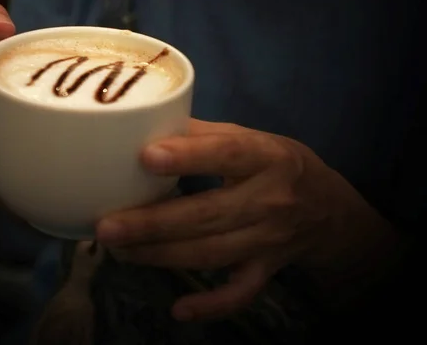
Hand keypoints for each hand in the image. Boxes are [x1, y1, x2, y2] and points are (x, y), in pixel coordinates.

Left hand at [96, 119, 395, 320]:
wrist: (329, 209)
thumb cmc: (278, 165)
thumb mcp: (252, 139)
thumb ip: (204, 134)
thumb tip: (147, 125)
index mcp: (266, 158)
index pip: (226, 154)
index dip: (188, 157)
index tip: (146, 157)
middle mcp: (269, 201)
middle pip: (207, 215)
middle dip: (154, 223)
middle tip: (107, 227)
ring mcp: (268, 241)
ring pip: (211, 253)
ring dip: (162, 256)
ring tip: (119, 251)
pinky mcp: (267, 269)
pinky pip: (240, 292)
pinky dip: (212, 305)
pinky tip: (179, 310)